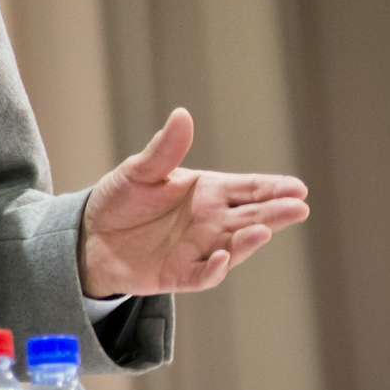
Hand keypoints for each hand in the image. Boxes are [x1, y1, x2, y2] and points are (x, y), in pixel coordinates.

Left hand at [77, 107, 308, 296]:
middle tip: (299, 208)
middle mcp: (210, 221)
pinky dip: (213, 270)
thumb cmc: (121, 199)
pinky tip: (222, 259)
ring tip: (263, 230)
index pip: (249, 189)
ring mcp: (198, 249)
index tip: (298, 189)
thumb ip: (164, 149)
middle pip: (251, 217)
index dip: (274, 188)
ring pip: (233, 247)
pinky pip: (202, 275)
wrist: (91, 237)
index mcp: (208, 191)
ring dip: (249, 242)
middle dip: (276, 213)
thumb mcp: (139, 171)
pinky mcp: (179, 274)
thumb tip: (182, 114)